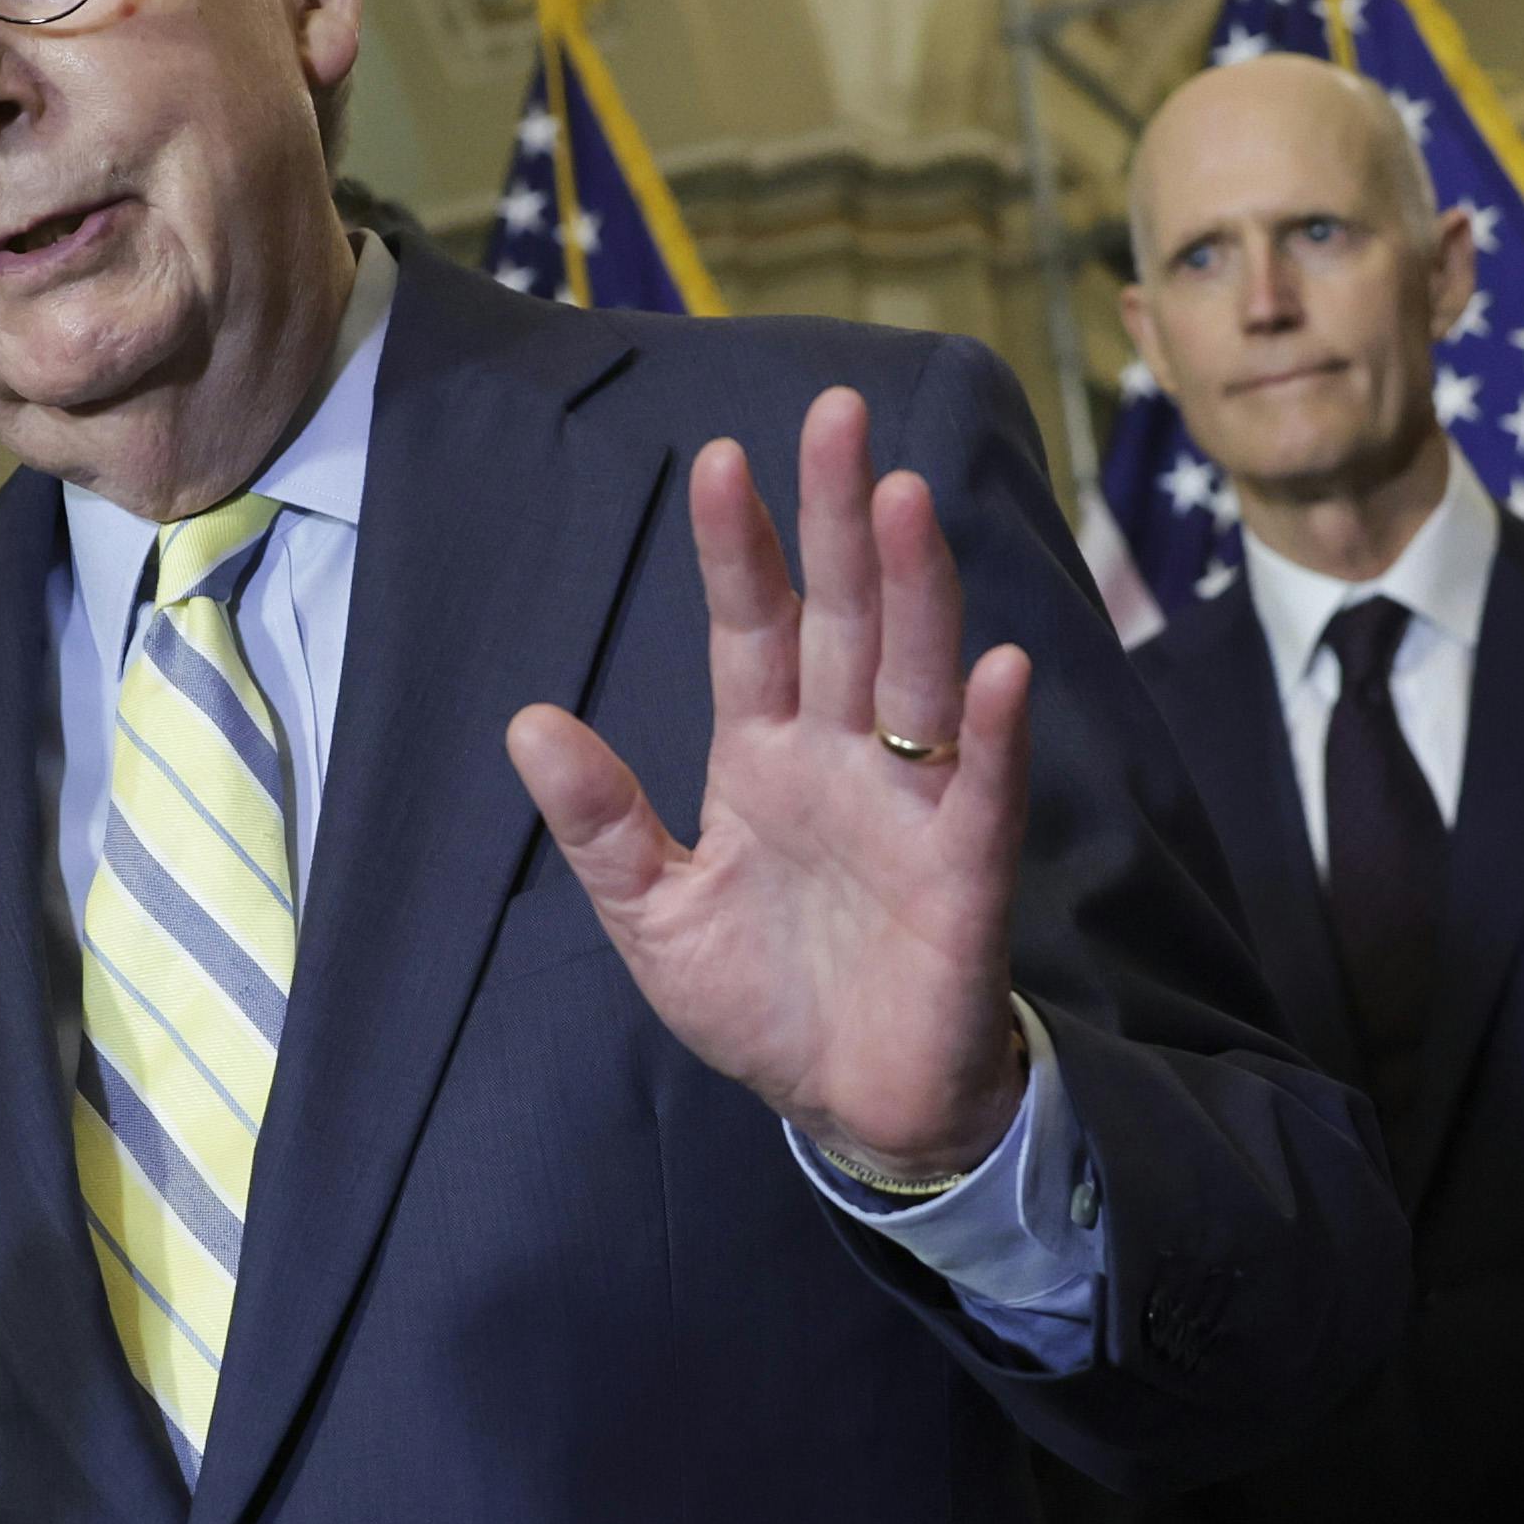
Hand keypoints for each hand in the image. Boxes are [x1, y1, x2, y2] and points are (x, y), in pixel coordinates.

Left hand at [508, 388, 1031, 1181]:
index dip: (739, 549)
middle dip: (839, 518)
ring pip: (917, 675)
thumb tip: (527, 720)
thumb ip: (603, 824)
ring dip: (916, 590)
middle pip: (845, 617)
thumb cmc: (763, 1003)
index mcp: (765, 756)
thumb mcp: (654, 919)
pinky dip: (991, 735)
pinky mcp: (965, 876)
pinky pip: (981, 793)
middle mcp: (846, 757)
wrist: (854, 1109)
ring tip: (905, 501)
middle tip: (837, 414)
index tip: (719, 459)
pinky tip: (996, 668)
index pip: (752, 629)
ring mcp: (911, 807)